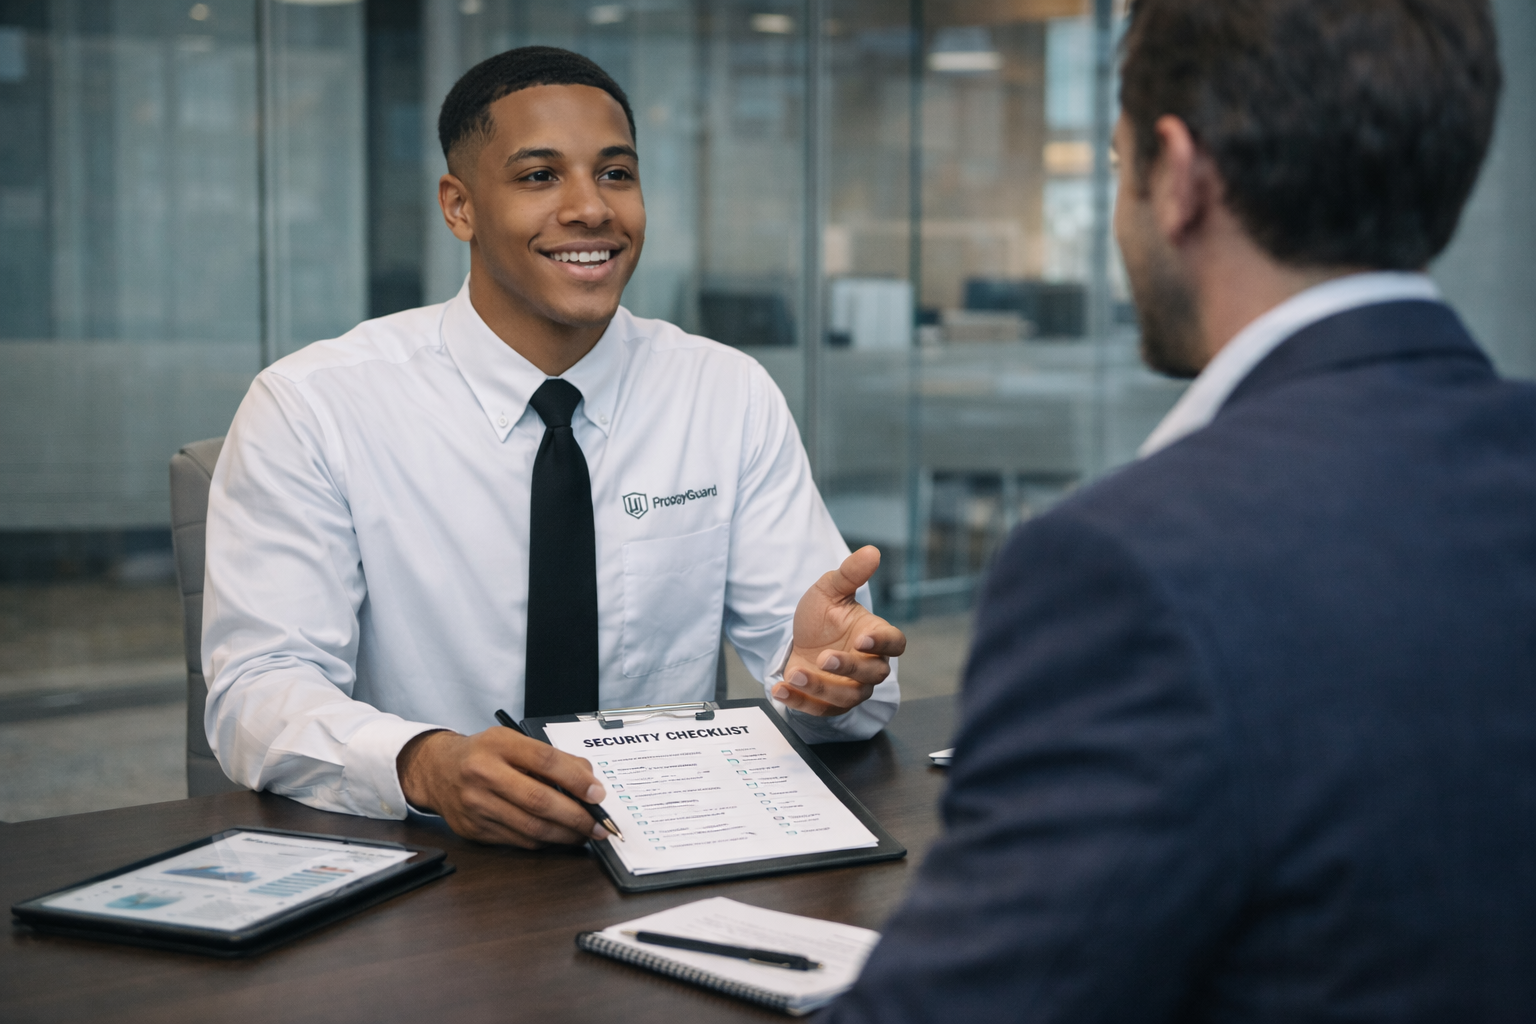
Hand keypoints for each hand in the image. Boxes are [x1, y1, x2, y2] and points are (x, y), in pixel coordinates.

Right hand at [396, 728, 608, 847]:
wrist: (436, 770)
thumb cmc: (482, 754)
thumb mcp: (513, 740)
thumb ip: (551, 757)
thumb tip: (588, 780)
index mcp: (498, 745)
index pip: (545, 761)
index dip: (576, 779)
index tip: (598, 793)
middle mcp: (484, 774)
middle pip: (539, 800)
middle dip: (577, 816)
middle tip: (600, 824)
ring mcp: (477, 805)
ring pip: (531, 827)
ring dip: (565, 835)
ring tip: (585, 834)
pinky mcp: (475, 830)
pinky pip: (519, 841)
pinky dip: (544, 841)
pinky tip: (558, 836)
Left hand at [775, 545, 906, 716]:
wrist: (796, 641)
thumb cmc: (821, 617)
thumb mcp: (829, 591)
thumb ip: (849, 574)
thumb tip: (871, 551)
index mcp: (876, 636)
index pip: (895, 643)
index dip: (884, 643)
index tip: (862, 638)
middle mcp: (869, 665)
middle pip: (873, 674)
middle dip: (849, 668)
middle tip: (824, 657)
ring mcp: (851, 687)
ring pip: (848, 696)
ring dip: (821, 687)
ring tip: (796, 673)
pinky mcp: (829, 704)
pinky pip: (820, 709)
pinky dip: (800, 702)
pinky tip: (781, 690)